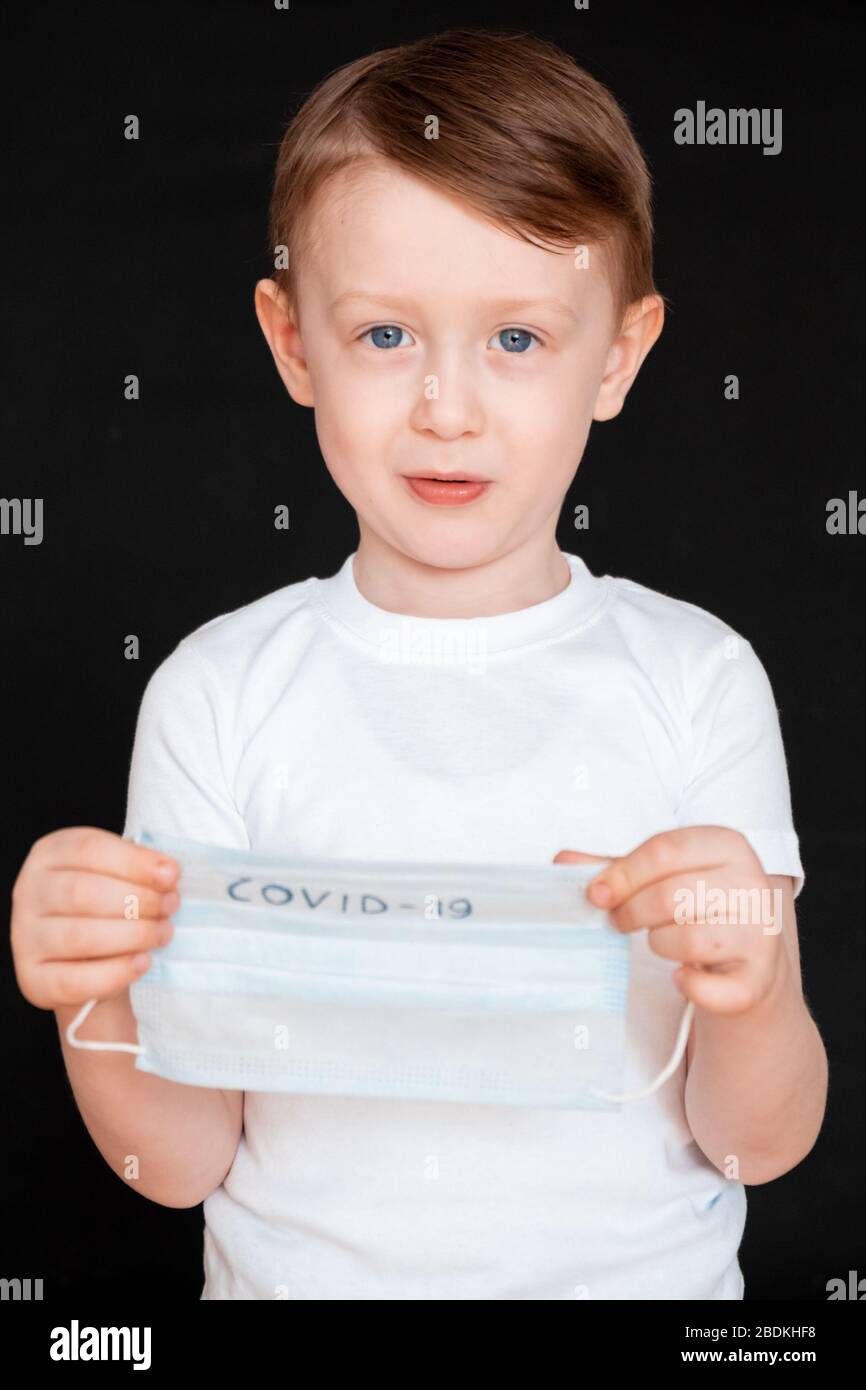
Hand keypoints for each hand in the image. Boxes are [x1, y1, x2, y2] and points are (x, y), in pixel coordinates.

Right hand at [10, 827, 179, 1009]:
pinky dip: (116, 973)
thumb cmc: (108, 905)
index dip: (134, 862)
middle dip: (138, 900)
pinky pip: (74, 981)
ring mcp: (26, 937)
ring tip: (163, 933)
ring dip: (133, 935)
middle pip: (83, 892)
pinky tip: (142, 963)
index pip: (88, 849)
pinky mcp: (33, 979)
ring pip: (80, 937)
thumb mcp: (119, 873)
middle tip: (170, 906)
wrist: (91, 959)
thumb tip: (168, 873)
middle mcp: (29, 891)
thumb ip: (140, 869)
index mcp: (50, 854)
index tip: (171, 875)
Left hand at [554, 827, 787, 1015]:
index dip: (621, 874)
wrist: (750, 961)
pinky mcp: (760, 978)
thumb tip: (561, 860)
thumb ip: (614, 867)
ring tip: (659, 941)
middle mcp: (752, 884)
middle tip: (620, 921)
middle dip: (632, 912)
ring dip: (658, 944)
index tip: (596, 895)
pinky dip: (688, 986)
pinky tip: (682, 977)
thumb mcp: (661, 877)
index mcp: (727, 844)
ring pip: (688, 939)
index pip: (664, 850)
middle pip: (671, 895)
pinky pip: (712, 988)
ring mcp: (761, 932)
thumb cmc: (697, 908)